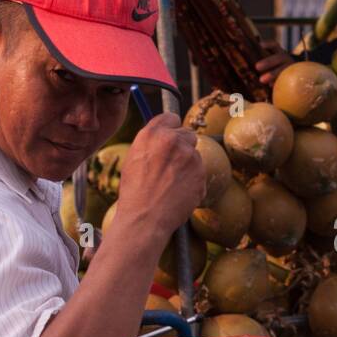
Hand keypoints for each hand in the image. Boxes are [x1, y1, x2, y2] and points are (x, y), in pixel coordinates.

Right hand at [115, 112, 204, 239]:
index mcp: (153, 134)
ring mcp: (190, 156)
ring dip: (188, 165)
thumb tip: (163, 137)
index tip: (171, 136)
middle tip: (172, 164)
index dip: (171, 128)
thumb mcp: (134, 159)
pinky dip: (193, 180)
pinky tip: (179, 192)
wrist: (145, 218)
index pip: (171, 118)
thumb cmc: (134, 192)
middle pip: (187, 134)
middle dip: (183, 146)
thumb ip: (151, 143)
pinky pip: (200, 172)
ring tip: (172, 183)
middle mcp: (173, 140)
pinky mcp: (201, 172)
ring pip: (195, 154)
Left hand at [255, 41, 295, 85]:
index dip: (268, 45)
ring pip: (282, 69)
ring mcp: (289, 68)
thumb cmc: (276, 66)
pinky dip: (278, 82)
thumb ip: (261, 57)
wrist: (294, 73)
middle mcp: (285, 58)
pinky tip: (270, 85)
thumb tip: (245, 55)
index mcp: (279, 52)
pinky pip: (285, 79)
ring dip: (272, 74)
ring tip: (261, 80)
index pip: (274, 46)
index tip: (260, 45)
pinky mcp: (291, 77)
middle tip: (257, 67)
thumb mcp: (272, 59)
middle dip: (268, 62)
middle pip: (278, 58)